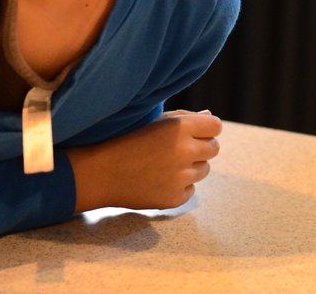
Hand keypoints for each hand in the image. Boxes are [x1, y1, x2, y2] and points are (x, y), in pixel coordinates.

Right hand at [68, 109, 221, 211]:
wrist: (99, 173)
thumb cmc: (126, 140)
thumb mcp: (155, 121)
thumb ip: (185, 118)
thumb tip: (209, 117)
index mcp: (181, 128)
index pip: (216, 127)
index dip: (206, 129)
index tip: (195, 133)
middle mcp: (185, 151)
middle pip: (214, 148)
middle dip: (201, 147)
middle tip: (178, 150)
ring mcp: (180, 177)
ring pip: (204, 170)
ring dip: (190, 167)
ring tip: (164, 165)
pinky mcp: (174, 198)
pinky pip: (190, 190)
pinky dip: (179, 186)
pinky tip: (158, 181)